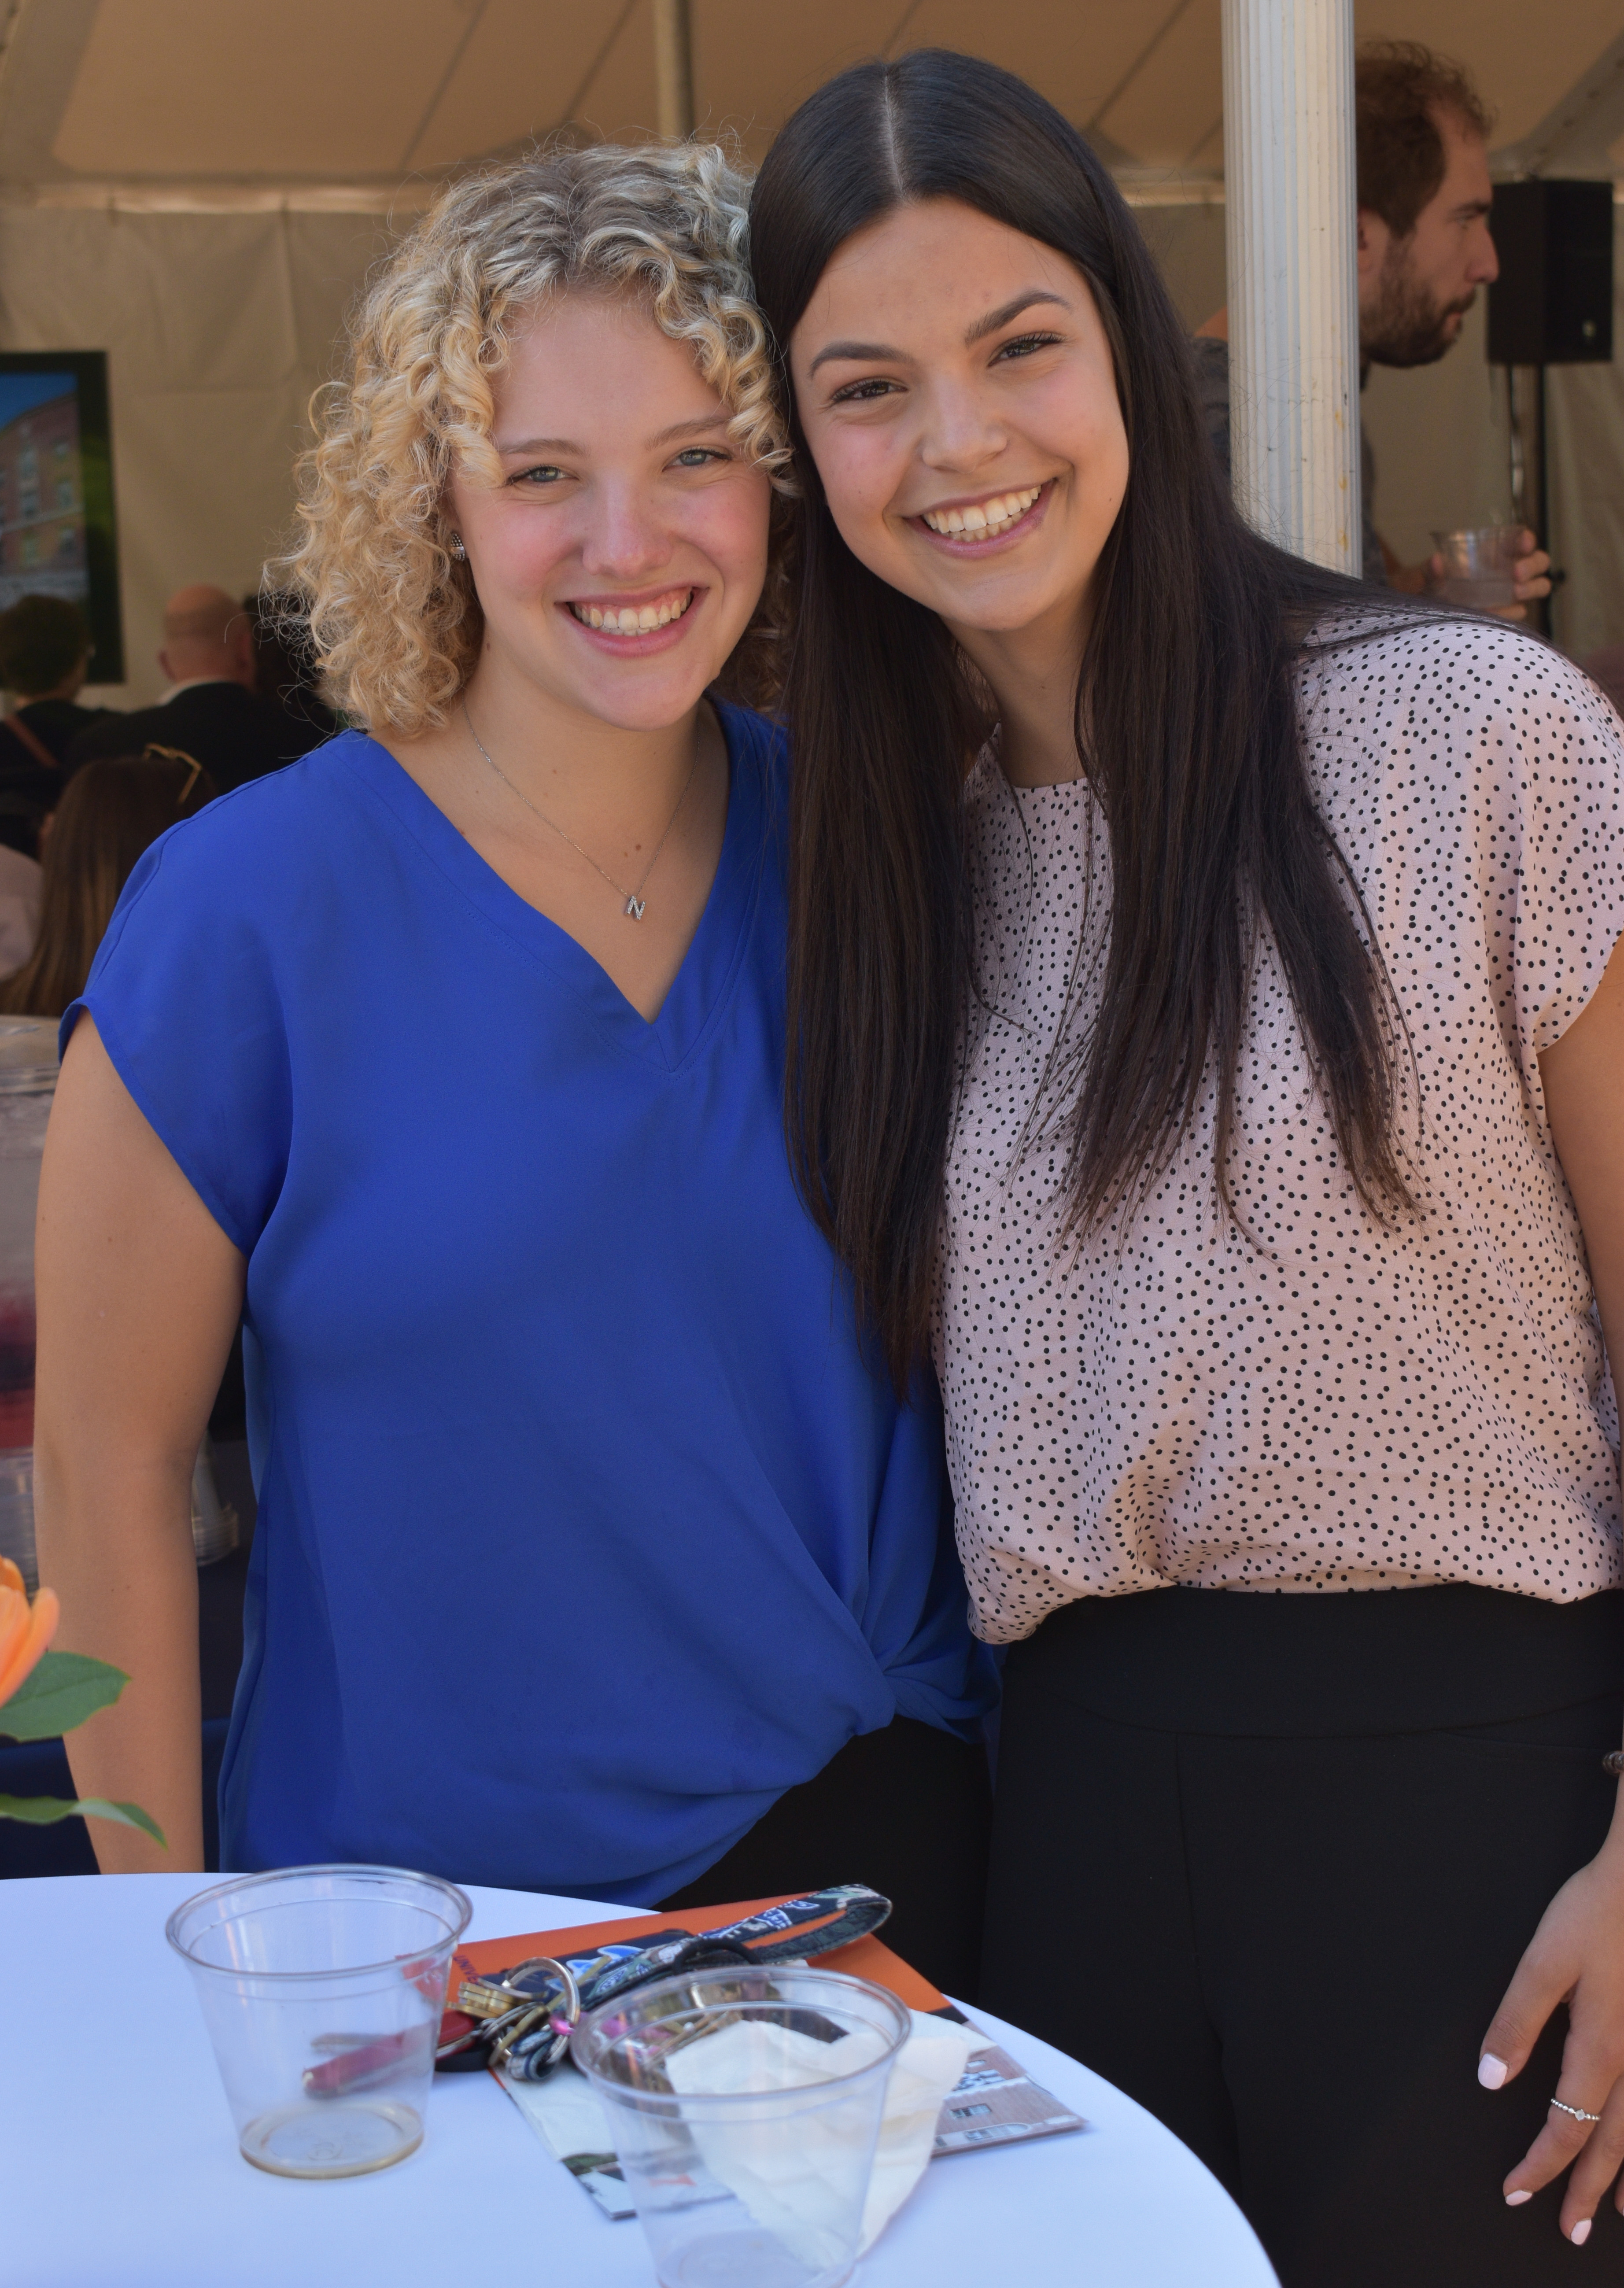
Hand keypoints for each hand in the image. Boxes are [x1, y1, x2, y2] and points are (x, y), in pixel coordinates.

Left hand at [1423, 527, 1552, 621]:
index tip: (1523, 543)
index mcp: (1499, 551)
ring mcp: (1514, 591)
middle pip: (1539, 562)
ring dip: (1532, 588)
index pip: (1523, 540)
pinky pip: (1519, 611)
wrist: (1433, 608)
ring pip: (1539, 585)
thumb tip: (1436, 561)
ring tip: (1515, 592)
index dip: (1527, 540)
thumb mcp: (1431, 574)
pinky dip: (1512, 611)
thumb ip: (1432, 568)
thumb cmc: (1437, 583)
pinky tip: (1498, 612)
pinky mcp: (1508, 611)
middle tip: (1516, 573)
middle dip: (1532, 565)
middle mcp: (1512, 569)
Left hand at [1479, 1835, 1623, 2243]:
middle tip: (1571, 2231)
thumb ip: (1517, 2019)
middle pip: (1612, 2145)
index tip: (1515, 2190)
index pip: (1566, 2127)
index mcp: (1601, 2048)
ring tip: (1615, 2211)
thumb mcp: (1544, 1961)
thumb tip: (1492, 2079)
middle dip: (1587, 2190)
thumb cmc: (1598, 1912)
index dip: (1540, 2164)